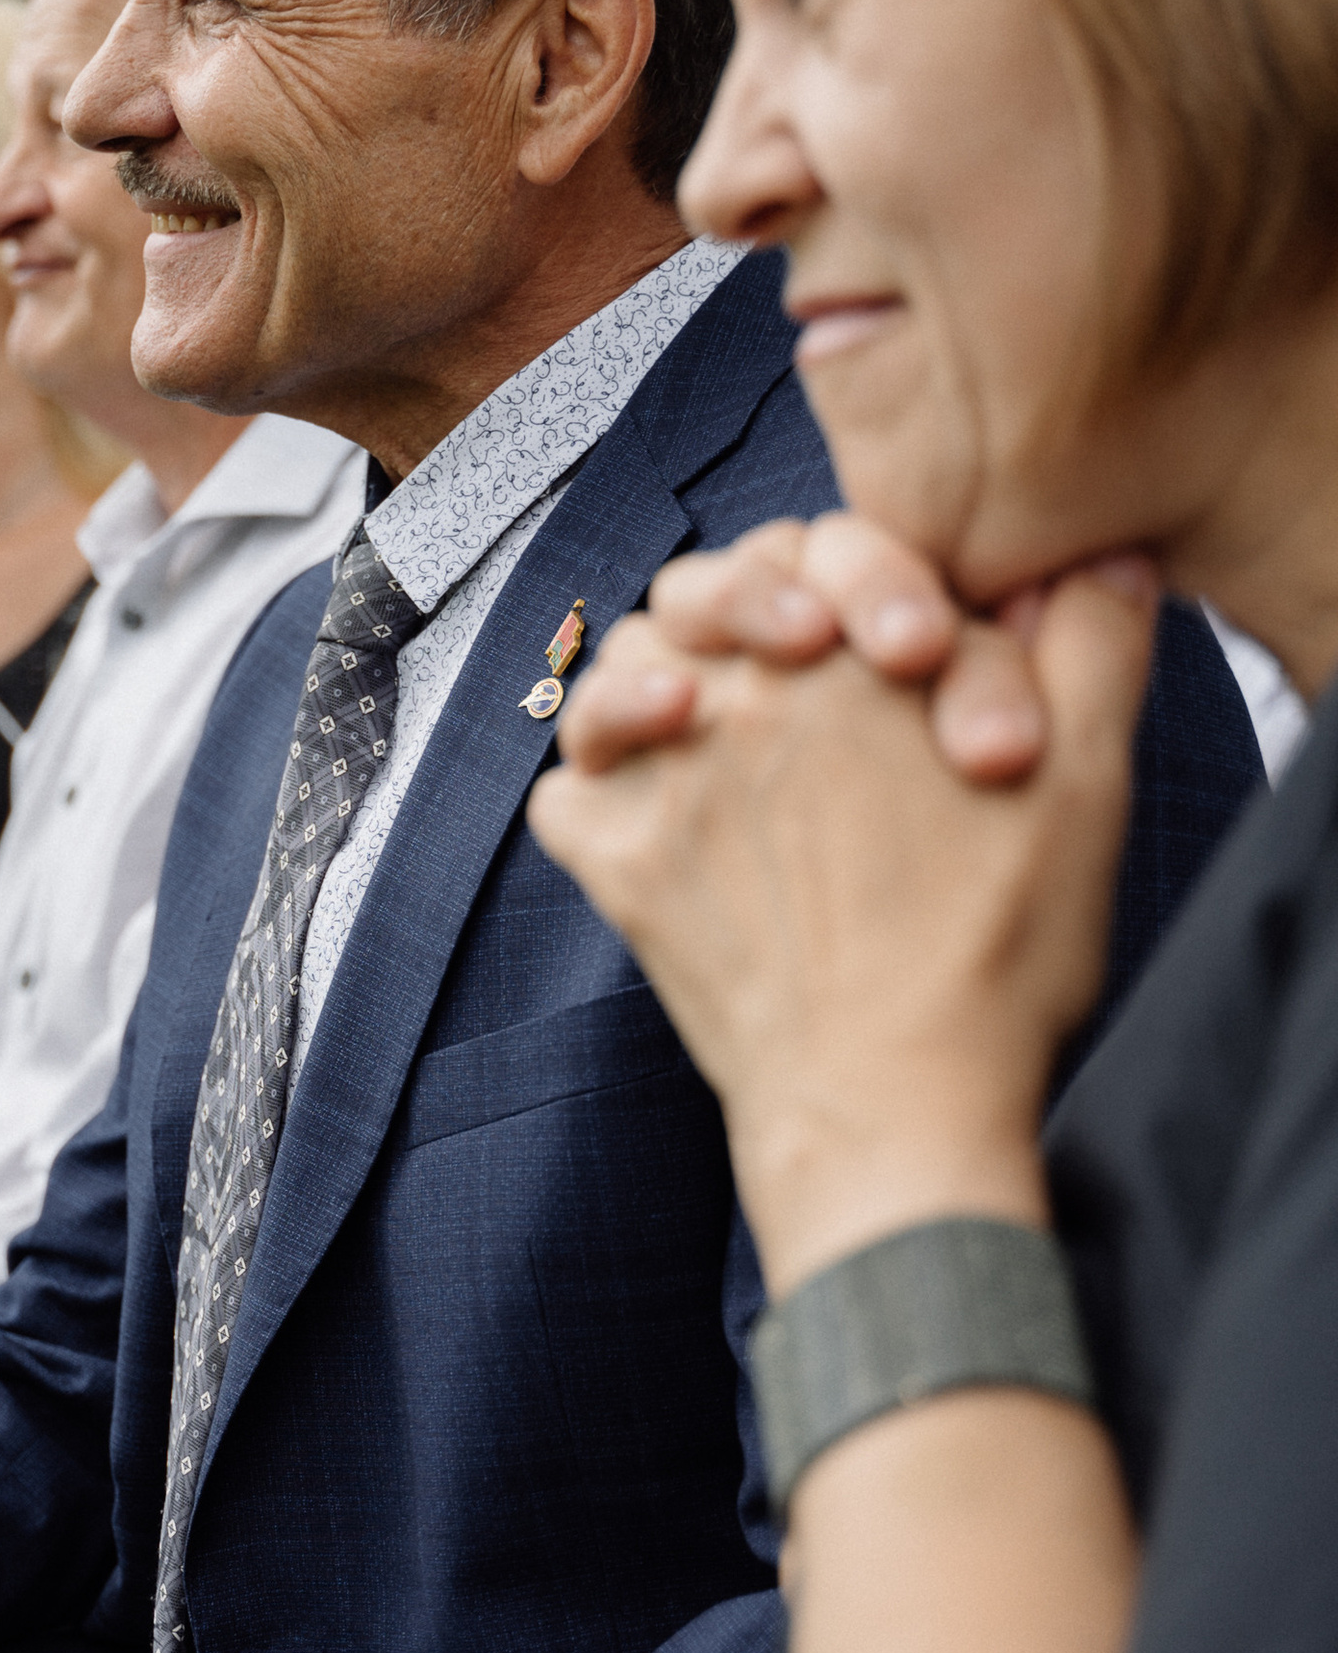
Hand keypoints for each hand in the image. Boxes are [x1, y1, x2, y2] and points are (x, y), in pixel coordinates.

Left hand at [527, 539, 1160, 1292]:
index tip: (907, 641)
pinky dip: (599, 782)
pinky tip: (658, 802)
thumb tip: (1085, 565)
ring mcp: (665, 778)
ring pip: (629, 664)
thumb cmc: (996, 957)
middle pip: (715, 587)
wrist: (895, 1107)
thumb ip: (1086, 648)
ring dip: (669, 672)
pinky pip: (567, 787)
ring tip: (724, 714)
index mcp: (855, 652)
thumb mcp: (1086, 785)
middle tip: (811, 659)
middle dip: (760, 604)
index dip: (869, 576)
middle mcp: (742, 695)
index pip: (826, 545)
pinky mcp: (617, 865)